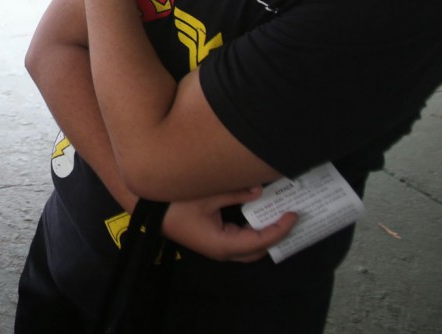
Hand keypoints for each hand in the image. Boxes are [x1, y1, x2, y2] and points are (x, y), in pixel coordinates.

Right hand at [161, 186, 297, 262]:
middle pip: (258, 250)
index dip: (280, 229)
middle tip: (290, 215)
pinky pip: (240, 240)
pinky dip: (252, 230)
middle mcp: (222, 251)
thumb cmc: (174, 204)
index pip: (261, 241)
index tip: (293, 214)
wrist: (147, 209)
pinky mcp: (212, 240)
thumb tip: (260, 190)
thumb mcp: (207, 195)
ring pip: (249, 247)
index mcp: (223, 244)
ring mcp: (216, 248)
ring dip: (264, 234)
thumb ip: (235, 193)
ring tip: (278, 215)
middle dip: (276, 235)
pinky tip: (258, 215)